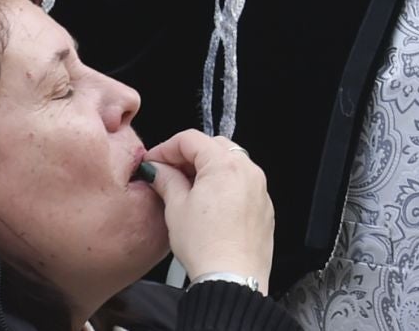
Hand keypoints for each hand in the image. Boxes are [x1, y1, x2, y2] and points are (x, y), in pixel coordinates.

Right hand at [143, 130, 274, 288]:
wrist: (232, 278)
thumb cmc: (206, 246)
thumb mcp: (176, 208)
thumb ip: (166, 180)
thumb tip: (159, 169)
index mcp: (225, 164)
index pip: (191, 139)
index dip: (166, 147)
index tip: (154, 161)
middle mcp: (248, 170)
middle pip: (214, 146)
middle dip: (189, 155)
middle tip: (168, 172)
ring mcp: (259, 188)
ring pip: (231, 164)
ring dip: (208, 169)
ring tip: (187, 189)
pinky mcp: (264, 206)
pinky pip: (243, 184)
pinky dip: (225, 186)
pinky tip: (209, 205)